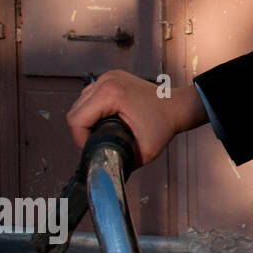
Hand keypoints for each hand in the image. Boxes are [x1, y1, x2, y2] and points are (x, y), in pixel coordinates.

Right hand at [65, 70, 205, 164]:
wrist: (178, 106)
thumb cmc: (165, 125)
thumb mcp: (145, 152)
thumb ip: (122, 163)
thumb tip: (103, 175)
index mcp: (110, 94)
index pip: (76, 120)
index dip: (80, 139)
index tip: (94, 149)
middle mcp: (106, 81)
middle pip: (74, 111)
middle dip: (82, 131)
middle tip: (96, 143)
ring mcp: (108, 77)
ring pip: (79, 103)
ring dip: (86, 120)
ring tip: (100, 133)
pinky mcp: (111, 78)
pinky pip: (89, 96)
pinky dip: (92, 110)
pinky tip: (104, 120)